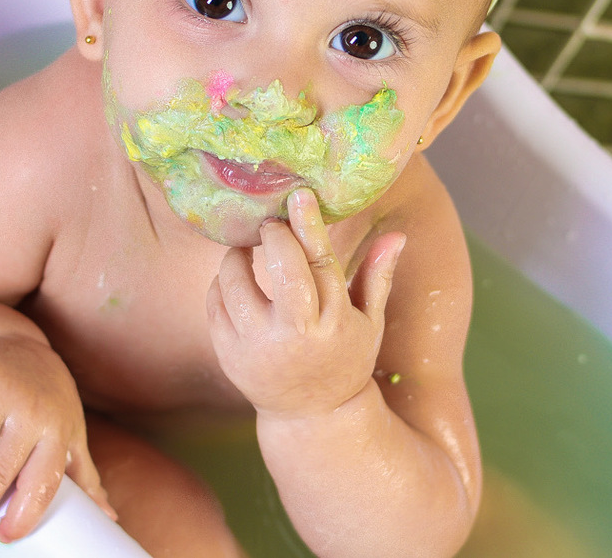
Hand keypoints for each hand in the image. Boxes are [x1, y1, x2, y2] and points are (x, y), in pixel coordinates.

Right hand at [0, 334, 115, 541]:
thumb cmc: (46, 397)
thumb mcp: (69, 431)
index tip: (5, 536)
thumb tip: (107, 516)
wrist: (17, 343)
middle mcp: (32, 411)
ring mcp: (0, 390)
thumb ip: (83, 475)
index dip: (23, 514)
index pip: (43, 482)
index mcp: (58, 430)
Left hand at [206, 188, 405, 418]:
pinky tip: (234, 279)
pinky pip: (214, 304)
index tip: (299, 195)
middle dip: (273, 236)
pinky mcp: (228, 356)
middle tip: (270, 224)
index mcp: (332, 323)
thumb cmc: (344, 358)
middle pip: (281, 270)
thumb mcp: (369, 322)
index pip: (321, 264)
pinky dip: (221, 283)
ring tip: (247, 250)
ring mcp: (256, 348)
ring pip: (235, 284)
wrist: (311, 416)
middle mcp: (294, 336)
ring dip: (236, 257)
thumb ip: (377, 275)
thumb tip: (398, 234)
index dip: (309, 226)